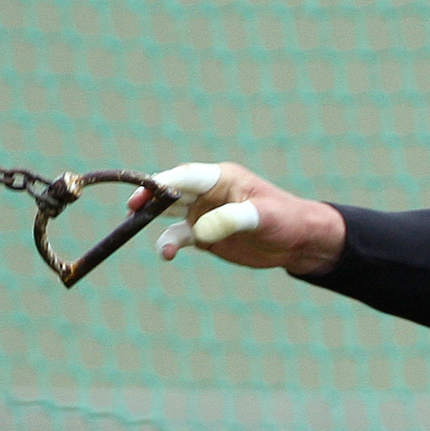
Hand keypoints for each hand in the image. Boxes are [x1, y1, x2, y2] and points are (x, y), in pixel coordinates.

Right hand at [129, 161, 344, 277]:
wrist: (297, 242)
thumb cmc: (285, 220)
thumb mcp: (262, 217)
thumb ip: (232, 219)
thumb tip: (200, 231)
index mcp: (221, 179)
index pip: (186, 176)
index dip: (164, 181)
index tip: (146, 190)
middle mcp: (207, 194)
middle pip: (170, 191)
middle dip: (149, 198)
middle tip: (132, 208)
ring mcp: (202, 214)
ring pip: (169, 213)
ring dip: (152, 220)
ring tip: (135, 227)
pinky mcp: (204, 235)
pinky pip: (179, 237)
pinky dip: (169, 244)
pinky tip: (166, 254)